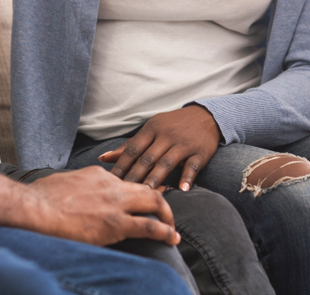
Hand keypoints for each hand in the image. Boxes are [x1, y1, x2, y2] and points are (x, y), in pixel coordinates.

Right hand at [28, 166, 180, 245]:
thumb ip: (75, 185)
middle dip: (161, 200)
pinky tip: (172, 238)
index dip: (138, 191)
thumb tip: (73, 191)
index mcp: (98, 175)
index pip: (126, 181)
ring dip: (167, 216)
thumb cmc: (40, 198)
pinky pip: (149, 226)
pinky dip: (165, 232)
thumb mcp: (62, 182)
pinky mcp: (115, 224)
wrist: (34, 208)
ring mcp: (115, 203)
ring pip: (153, 203)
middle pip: (147, 187)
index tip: (145, 198)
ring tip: (172, 229)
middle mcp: (111, 184)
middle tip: (165, 214)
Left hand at [99, 105, 220, 190]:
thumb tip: (104, 157)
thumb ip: (129, 146)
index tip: (110, 181)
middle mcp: (166, 136)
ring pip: (167, 162)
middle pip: (147, 158)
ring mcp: (183, 144)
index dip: (121, 165)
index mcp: (151, 129)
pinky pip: (192, 166)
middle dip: (134, 176)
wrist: (205, 116)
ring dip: (156, 178)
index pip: (133, 149)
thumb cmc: (172, 125)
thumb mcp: (151, 129)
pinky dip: (187, 177)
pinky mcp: (200, 152)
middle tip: (123, 193)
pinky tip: (182, 190)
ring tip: (147, 193)